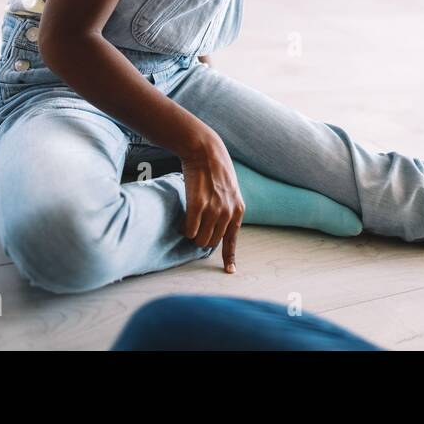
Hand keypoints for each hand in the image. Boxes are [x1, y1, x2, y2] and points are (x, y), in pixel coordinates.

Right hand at [180, 132, 245, 273]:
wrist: (205, 152)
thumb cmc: (216, 171)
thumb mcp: (231, 191)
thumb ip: (228, 210)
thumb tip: (219, 231)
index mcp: (238, 210)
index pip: (232, 241)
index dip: (230, 258)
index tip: (230, 272)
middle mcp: (228, 213)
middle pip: (211, 243)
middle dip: (202, 239)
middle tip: (195, 227)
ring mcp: (214, 210)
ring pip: (200, 239)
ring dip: (193, 235)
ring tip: (190, 222)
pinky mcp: (198, 206)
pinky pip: (189, 230)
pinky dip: (185, 229)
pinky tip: (185, 220)